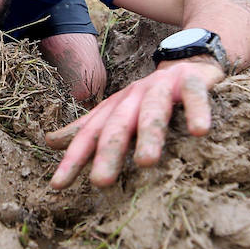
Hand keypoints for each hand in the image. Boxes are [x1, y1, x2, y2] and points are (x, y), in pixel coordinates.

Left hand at [45, 57, 224, 188]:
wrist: (189, 62)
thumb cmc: (149, 97)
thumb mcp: (117, 112)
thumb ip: (88, 128)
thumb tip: (50, 142)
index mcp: (114, 107)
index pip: (90, 134)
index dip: (73, 159)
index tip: (58, 186)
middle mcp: (134, 96)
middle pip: (118, 125)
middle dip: (108, 152)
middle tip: (101, 181)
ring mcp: (162, 87)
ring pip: (152, 111)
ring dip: (149, 135)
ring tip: (147, 162)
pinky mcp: (192, 81)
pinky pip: (194, 95)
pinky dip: (196, 111)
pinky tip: (200, 131)